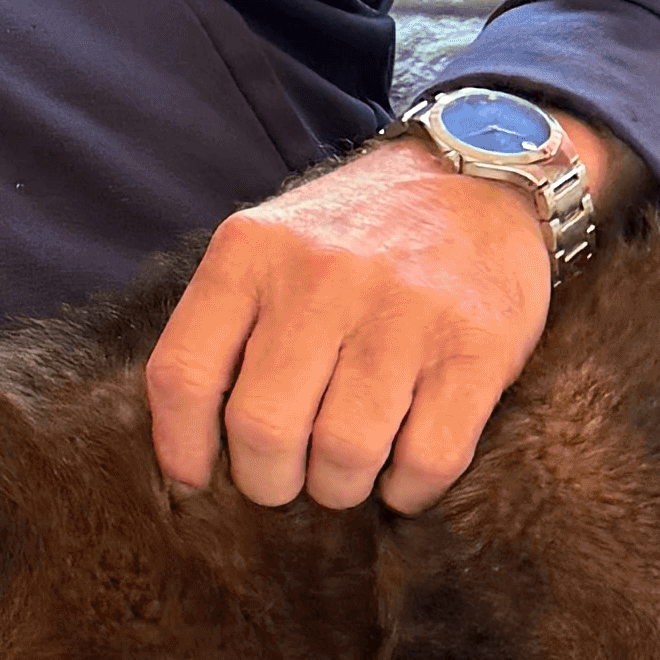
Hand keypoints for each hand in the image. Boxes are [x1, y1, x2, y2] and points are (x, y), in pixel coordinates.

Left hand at [144, 119, 618, 514]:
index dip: (182, 449)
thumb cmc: (359, 232)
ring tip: (345, 472)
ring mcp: (404, 312)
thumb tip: (190, 443)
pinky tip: (403, 472)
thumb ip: (227, 322)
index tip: (200, 480)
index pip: (183, 374)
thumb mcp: (272, 243)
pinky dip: (409, 489)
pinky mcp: (476, 346)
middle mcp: (322, 277)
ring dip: (340, 488)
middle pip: (264, 429)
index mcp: (252, 252)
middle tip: (287, 478)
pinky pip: (428, 459)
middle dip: (269, 482)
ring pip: (345, 454)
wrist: (477, 170)